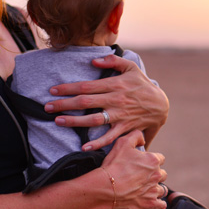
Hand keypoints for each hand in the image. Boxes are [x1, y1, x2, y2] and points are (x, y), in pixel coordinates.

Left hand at [44, 53, 168, 150]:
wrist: (161, 105)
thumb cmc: (143, 85)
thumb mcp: (131, 68)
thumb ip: (113, 61)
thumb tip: (94, 61)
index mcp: (114, 84)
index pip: (86, 86)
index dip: (68, 88)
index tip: (52, 90)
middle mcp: (115, 100)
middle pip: (85, 102)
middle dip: (64, 104)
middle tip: (47, 106)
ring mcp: (119, 115)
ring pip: (93, 119)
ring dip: (74, 121)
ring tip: (58, 121)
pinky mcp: (125, 128)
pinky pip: (110, 137)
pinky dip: (97, 143)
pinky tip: (84, 147)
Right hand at [101, 130, 166, 208]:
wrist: (106, 186)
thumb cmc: (114, 164)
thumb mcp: (123, 142)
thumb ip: (136, 136)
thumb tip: (143, 139)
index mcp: (153, 160)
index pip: (160, 158)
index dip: (151, 160)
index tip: (142, 163)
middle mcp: (157, 175)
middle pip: (162, 174)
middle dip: (154, 174)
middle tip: (141, 176)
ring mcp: (154, 191)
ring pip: (162, 189)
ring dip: (155, 188)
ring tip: (144, 189)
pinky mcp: (150, 204)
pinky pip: (161, 205)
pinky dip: (158, 203)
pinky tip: (150, 200)